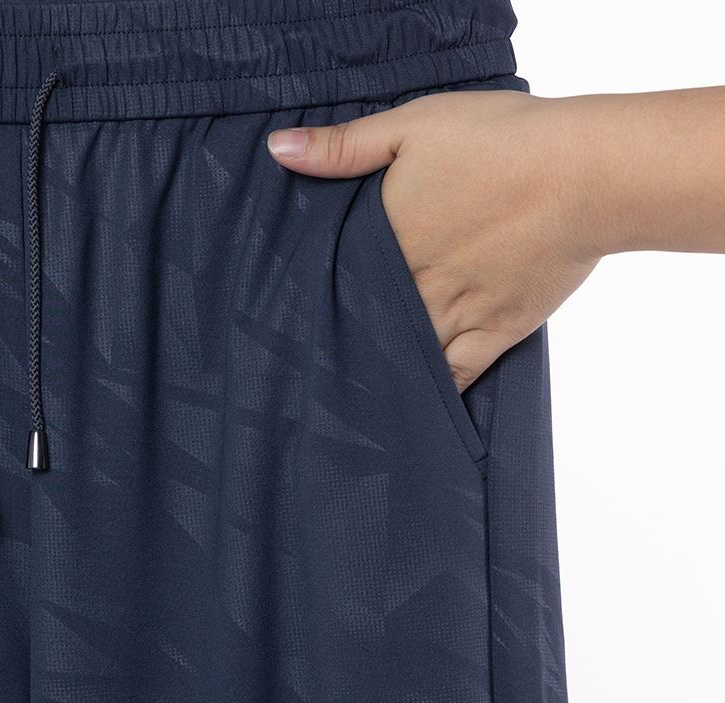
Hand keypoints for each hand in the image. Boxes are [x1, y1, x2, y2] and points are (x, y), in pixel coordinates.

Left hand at [268, 91, 600, 390]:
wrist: (587, 173)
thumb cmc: (503, 140)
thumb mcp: (413, 124)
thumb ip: (343, 146)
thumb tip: (279, 151)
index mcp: (385, 241)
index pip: (332, 282)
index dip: (309, 301)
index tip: (283, 321)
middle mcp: (411, 289)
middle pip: (362, 326)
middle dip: (336, 344)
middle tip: (305, 370)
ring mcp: (452, 318)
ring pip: (400, 358)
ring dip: (377, 374)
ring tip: (346, 401)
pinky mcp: (493, 335)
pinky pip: (454, 379)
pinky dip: (431, 397)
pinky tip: (410, 413)